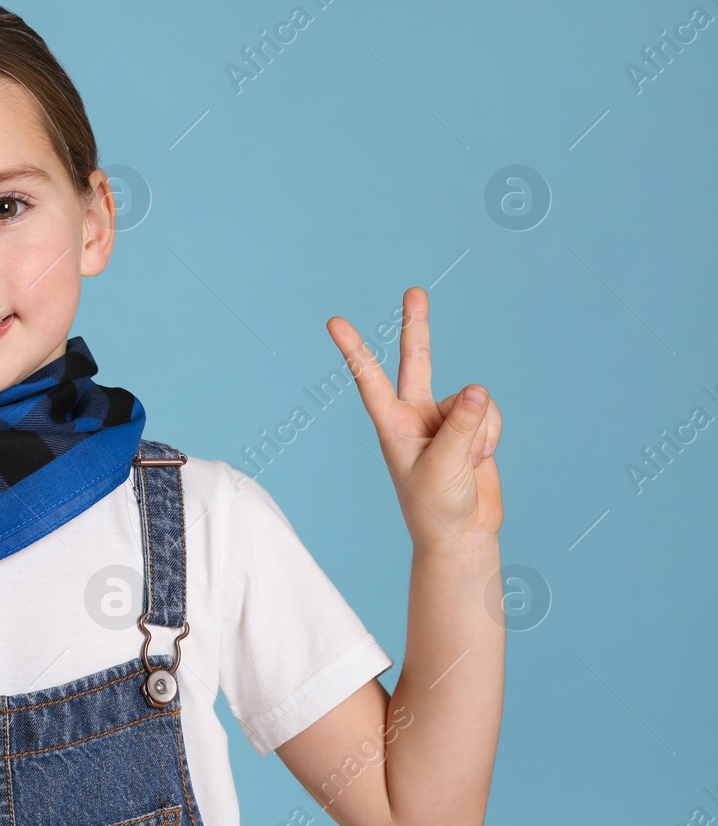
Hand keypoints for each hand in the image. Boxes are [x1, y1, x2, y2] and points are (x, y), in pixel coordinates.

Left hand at [326, 287, 502, 550]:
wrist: (462, 534)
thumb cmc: (436, 507)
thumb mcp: (444, 467)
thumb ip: (462, 426)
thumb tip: (476, 388)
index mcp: (392, 424)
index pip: (369, 380)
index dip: (354, 350)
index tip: (334, 322)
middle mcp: (416, 415)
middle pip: (416, 361)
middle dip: (417, 326)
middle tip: (414, 291)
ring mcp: (445, 418)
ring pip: (472, 398)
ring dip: (479, 429)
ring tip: (467, 461)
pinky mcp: (471, 426)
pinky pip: (489, 411)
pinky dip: (492, 434)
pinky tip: (481, 458)